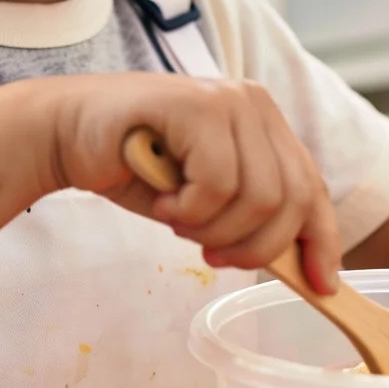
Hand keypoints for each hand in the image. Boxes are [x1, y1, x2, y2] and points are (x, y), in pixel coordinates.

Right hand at [37, 75, 341, 290]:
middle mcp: (254, 104)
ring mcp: (228, 100)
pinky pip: (217, 185)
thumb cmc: (134, 169)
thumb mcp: (205, 199)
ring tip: (176, 218)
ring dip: (212, 230)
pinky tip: (162, 199)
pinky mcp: (197, 105)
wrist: (65, 134)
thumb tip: (300, 264)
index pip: (312, 187)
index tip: (323, 287)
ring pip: (257, 197)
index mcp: (265, 123)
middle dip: (253, 246)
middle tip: (209, 253)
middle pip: (290, 200)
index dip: (321, 241)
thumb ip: (249, 215)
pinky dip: (188, 210)